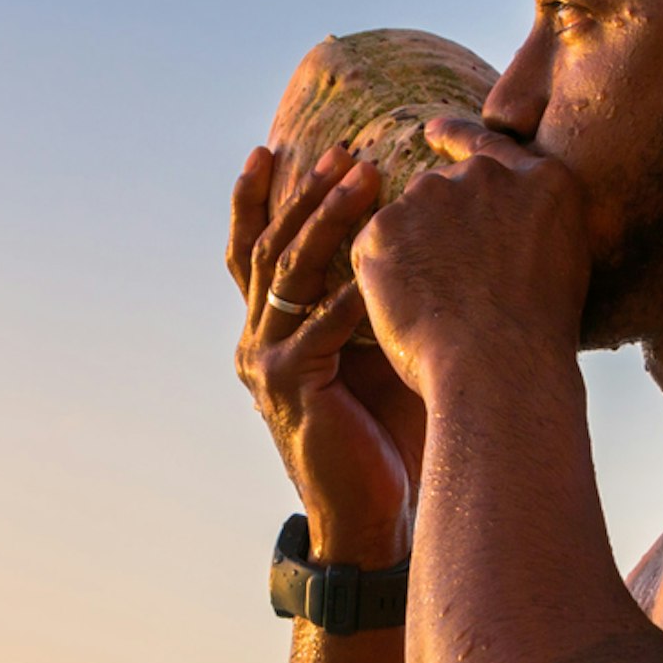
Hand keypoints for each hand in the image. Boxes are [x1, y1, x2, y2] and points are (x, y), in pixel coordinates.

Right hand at [229, 145, 425, 565]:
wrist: (369, 513)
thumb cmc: (384, 432)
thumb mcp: (372, 349)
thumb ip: (370, 300)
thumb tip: (412, 233)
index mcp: (267, 331)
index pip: (249, 252)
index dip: (252, 200)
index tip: (268, 149)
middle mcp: (255, 341)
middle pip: (270, 249)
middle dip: (304, 195)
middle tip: (341, 152)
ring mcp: (268, 363)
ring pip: (288, 274)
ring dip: (326, 221)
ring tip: (362, 180)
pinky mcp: (291, 387)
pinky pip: (318, 325)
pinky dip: (347, 292)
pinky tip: (377, 261)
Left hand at [350, 118, 591, 394]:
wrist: (500, 369)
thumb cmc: (537, 336)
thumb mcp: (562, 259)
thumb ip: (530, 220)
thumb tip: (501, 224)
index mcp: (542, 181)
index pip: (490, 143)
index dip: (457, 137)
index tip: (432, 132)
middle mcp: (487, 175)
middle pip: (444, 187)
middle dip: (437, 225)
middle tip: (447, 280)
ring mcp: (433, 195)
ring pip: (406, 220)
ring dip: (410, 252)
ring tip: (436, 307)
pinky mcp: (385, 226)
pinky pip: (374, 248)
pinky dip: (381, 277)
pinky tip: (408, 311)